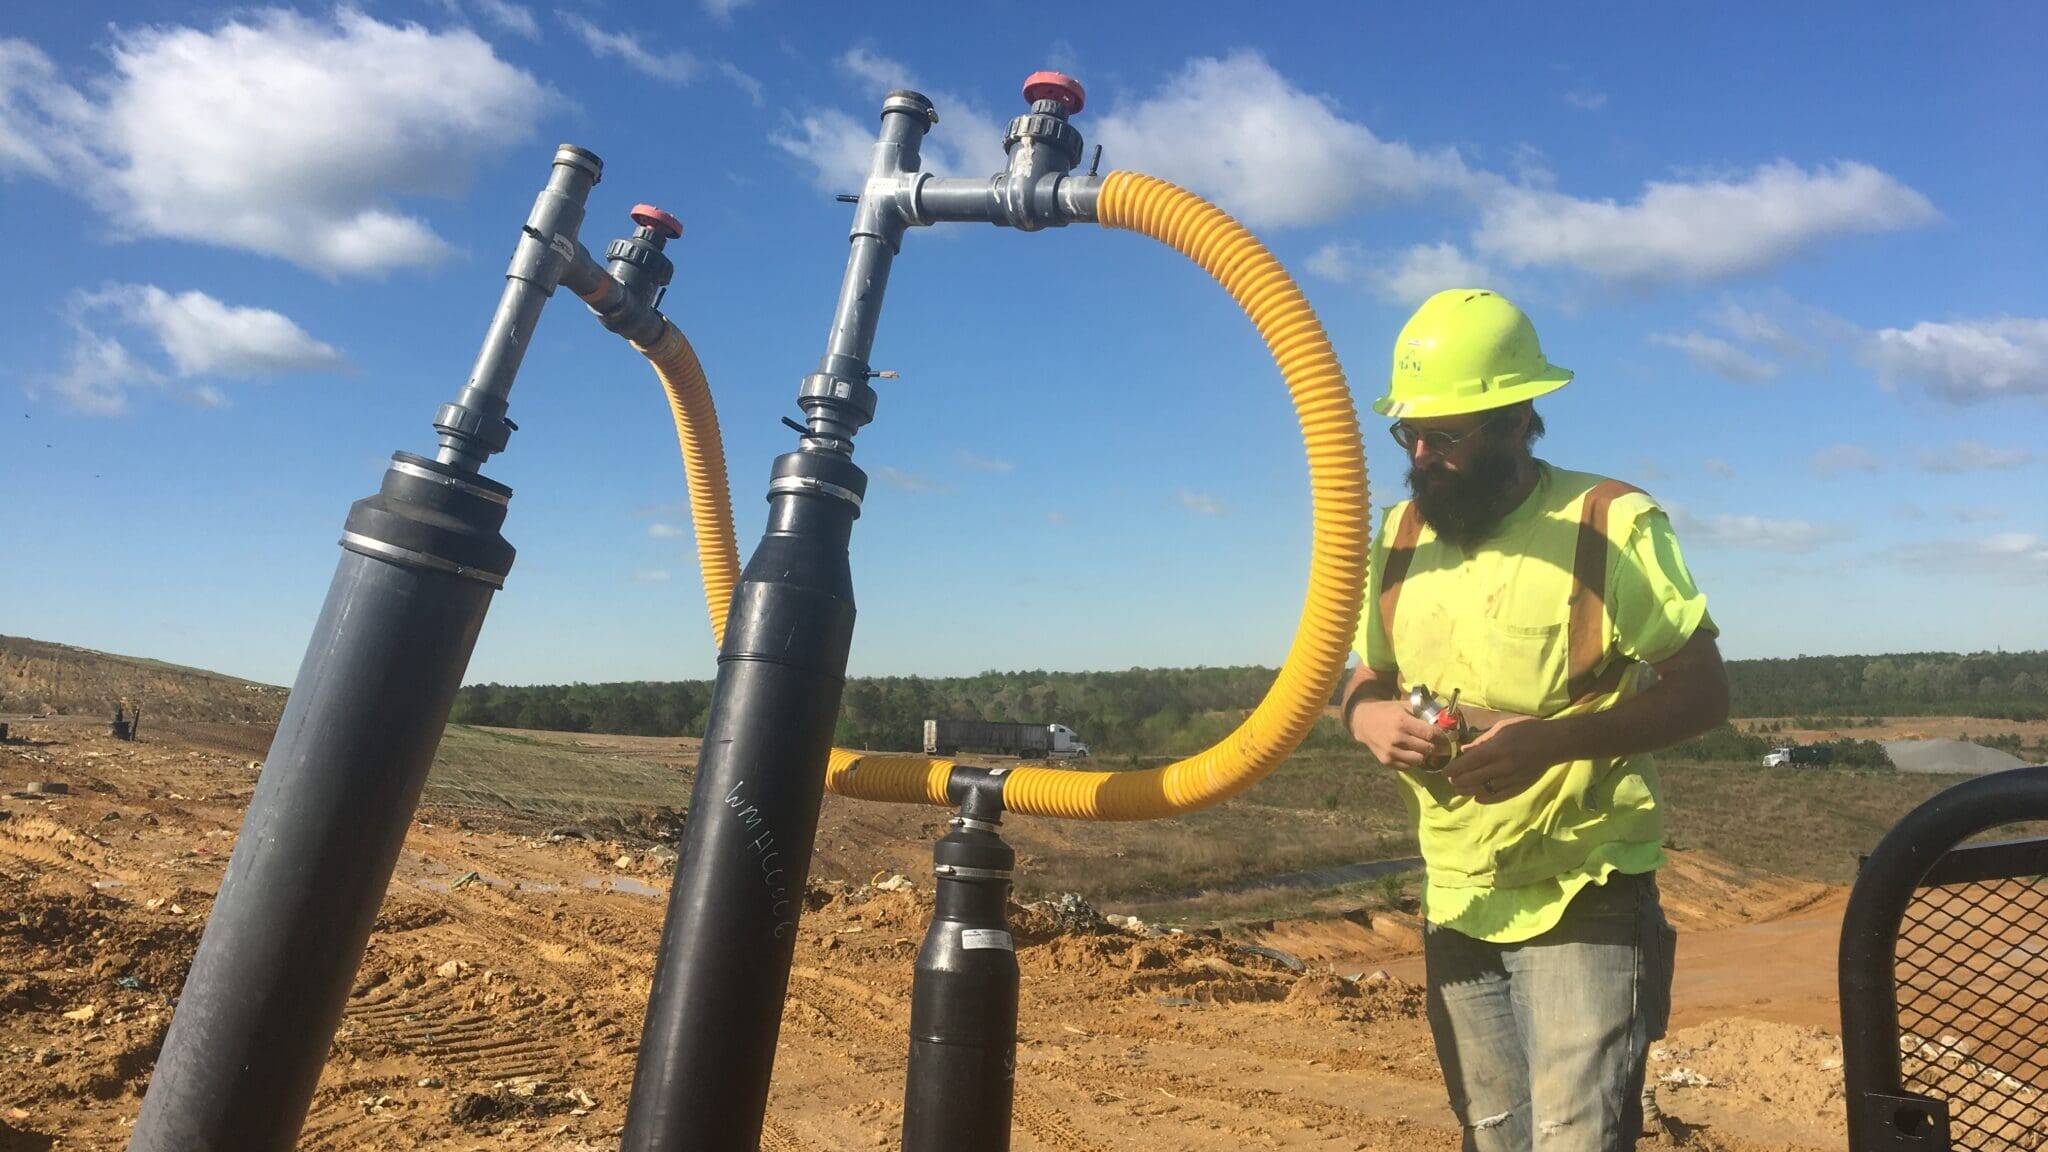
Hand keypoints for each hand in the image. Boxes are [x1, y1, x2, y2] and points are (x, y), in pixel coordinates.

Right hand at [1347, 699, 1441, 769]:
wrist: (1363, 721)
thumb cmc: (1387, 711)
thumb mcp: (1404, 705)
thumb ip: (1423, 710)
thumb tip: (1444, 716)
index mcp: (1402, 722)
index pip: (1430, 733)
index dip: (1441, 736)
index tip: (1447, 735)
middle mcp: (1396, 738)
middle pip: (1427, 748)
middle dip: (1436, 746)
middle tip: (1439, 743)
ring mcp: (1391, 751)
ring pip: (1419, 760)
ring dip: (1424, 755)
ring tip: (1423, 748)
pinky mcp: (1386, 761)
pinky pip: (1408, 766)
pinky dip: (1412, 761)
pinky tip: (1411, 752)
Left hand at [1442, 716, 1561, 802]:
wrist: (1554, 742)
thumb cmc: (1527, 730)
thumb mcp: (1502, 728)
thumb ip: (1481, 741)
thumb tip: (1464, 750)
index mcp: (1496, 749)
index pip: (1469, 763)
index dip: (1454, 769)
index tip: (1445, 772)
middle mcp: (1502, 766)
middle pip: (1473, 779)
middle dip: (1458, 781)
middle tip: (1450, 780)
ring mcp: (1511, 778)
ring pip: (1484, 790)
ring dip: (1468, 791)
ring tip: (1459, 789)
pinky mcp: (1520, 787)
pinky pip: (1499, 796)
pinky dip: (1486, 798)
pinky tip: (1477, 797)